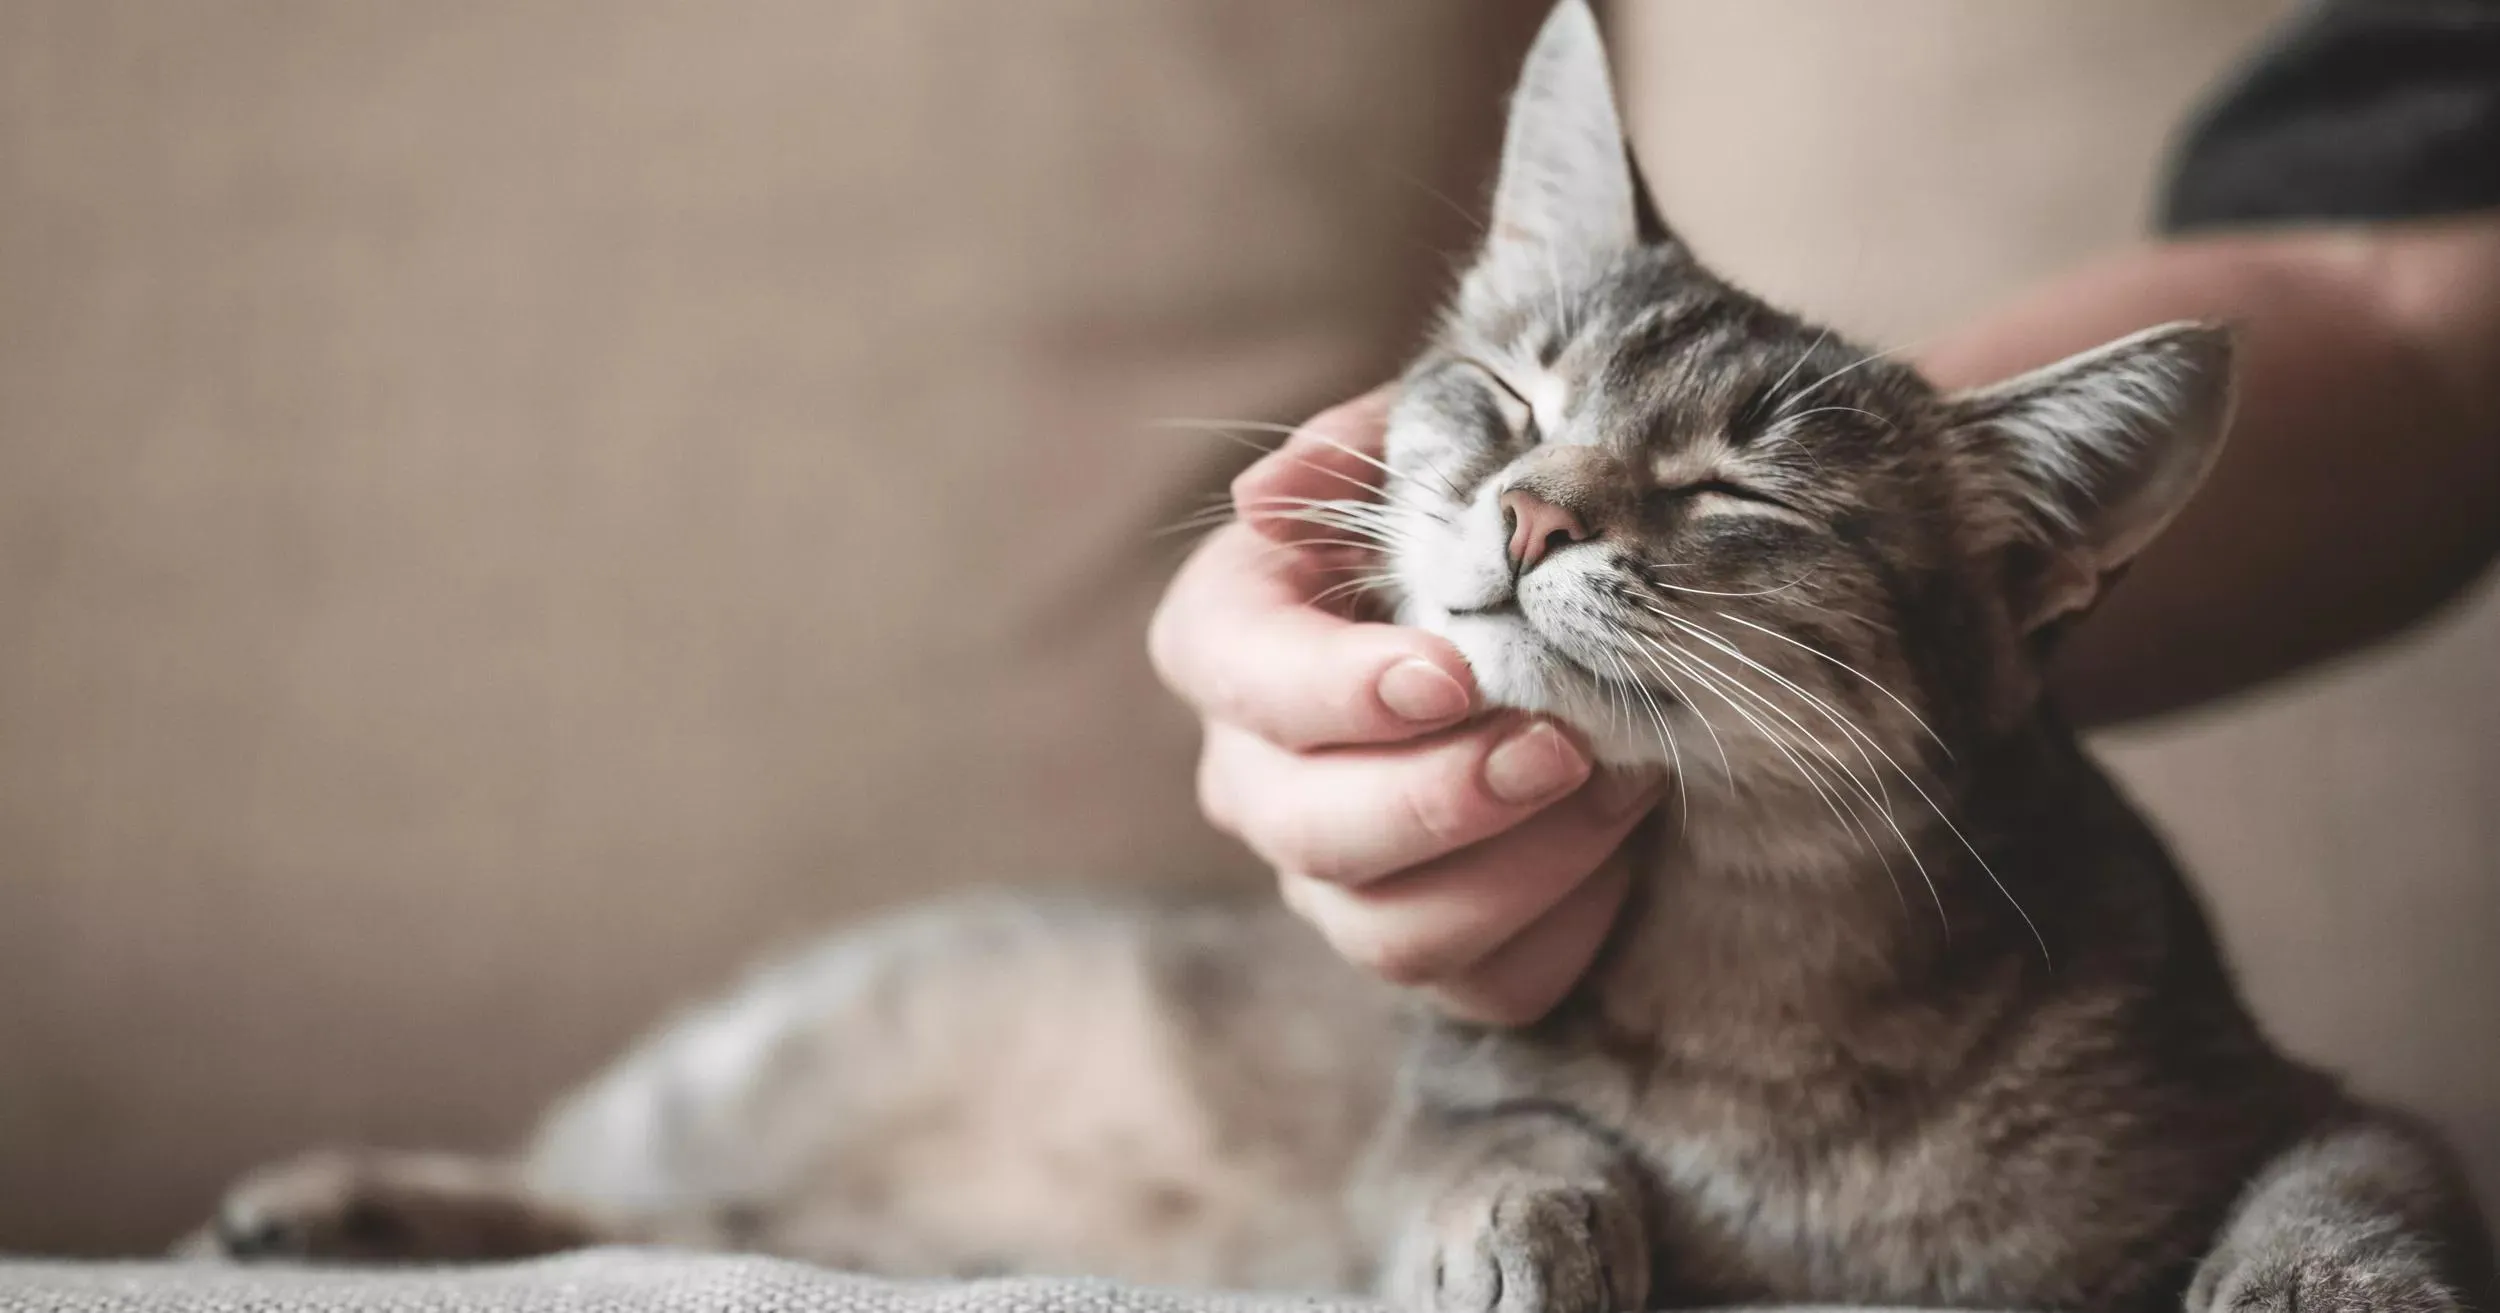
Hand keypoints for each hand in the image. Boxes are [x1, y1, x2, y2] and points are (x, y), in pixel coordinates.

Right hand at [1149, 389, 1664, 1024]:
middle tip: (1561, 746)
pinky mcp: (1426, 949)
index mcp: (1232, 638)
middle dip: (1439, 797)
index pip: (1233, 676)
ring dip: (1517, 868)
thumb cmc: (1479, 513)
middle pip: (1303, 828)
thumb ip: (1358, 446)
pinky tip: (1625, 852)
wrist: (1578, 609)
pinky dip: (1564, 927)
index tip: (1450, 674)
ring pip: (1387, 931)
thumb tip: (1260, 498)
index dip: (1330, 689)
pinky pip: (1483, 984)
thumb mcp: (1430, 443)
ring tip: (1621, 783)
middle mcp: (1256, 774)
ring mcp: (1332, 879)